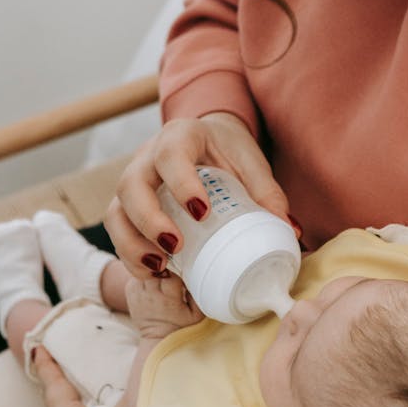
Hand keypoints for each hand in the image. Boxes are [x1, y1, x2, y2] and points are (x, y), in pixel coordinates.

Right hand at [105, 111, 291, 277]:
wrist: (209, 139)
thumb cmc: (229, 150)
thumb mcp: (250, 163)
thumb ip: (268, 193)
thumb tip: (289, 231)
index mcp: (181, 136)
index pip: (170, 154)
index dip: (181, 183)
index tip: (201, 211)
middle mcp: (148, 154)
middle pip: (131, 184)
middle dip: (149, 220)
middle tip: (176, 246)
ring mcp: (134, 178)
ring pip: (117, 209)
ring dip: (132, 242)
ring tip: (160, 266)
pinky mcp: (128, 202)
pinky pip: (117, 228)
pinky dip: (129, 253)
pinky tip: (153, 270)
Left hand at [125, 272, 203, 339]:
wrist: (159, 340)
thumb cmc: (182, 326)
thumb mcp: (197, 314)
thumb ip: (197, 293)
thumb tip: (193, 274)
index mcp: (169, 300)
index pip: (171, 275)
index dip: (177, 271)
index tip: (181, 274)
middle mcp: (151, 296)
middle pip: (155, 271)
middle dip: (163, 268)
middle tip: (170, 273)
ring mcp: (138, 294)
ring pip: (143, 271)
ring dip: (152, 271)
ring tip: (161, 276)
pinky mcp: (130, 293)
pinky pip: (135, 275)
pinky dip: (142, 274)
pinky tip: (151, 281)